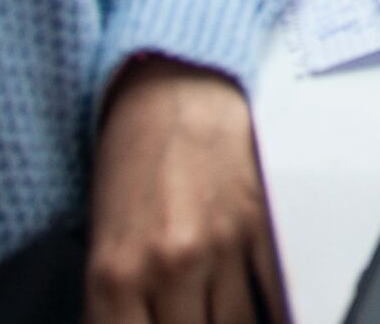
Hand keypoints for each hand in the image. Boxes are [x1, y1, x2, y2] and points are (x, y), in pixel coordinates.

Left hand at [87, 57, 285, 323]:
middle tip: (189, 314)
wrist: (172, 80)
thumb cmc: (131, 157)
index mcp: (115, 275)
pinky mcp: (263, 222)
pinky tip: (268, 310)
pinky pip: (278, 293)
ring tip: (221, 310)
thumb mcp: (102, 240)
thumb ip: (120, 305)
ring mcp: (222, 244)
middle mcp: (169, 264)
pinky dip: (274, 310)